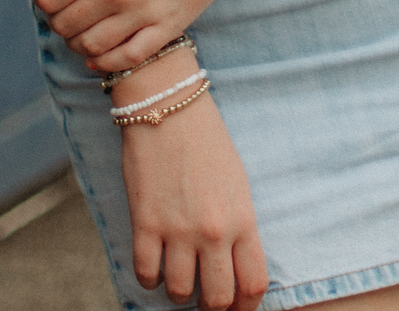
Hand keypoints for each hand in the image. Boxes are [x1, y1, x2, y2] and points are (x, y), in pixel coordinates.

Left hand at [33, 0, 278, 70]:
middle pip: (65, 25)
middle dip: (57, 20)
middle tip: (64, 10)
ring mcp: (143, 14)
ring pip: (91, 48)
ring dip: (76, 43)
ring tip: (80, 30)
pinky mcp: (169, 27)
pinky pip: (128, 59)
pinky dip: (106, 63)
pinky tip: (99, 55)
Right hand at [122, 90, 267, 310]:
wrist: (169, 106)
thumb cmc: (207, 140)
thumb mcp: (237, 183)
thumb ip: (239, 226)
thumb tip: (234, 264)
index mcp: (242, 218)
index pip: (253, 284)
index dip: (246, 307)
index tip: (237, 308)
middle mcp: (213, 231)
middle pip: (218, 298)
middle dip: (212, 305)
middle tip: (204, 296)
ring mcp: (177, 230)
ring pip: (179, 293)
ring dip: (178, 291)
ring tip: (177, 274)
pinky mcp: (145, 224)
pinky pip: (146, 275)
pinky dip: (150, 278)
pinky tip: (154, 264)